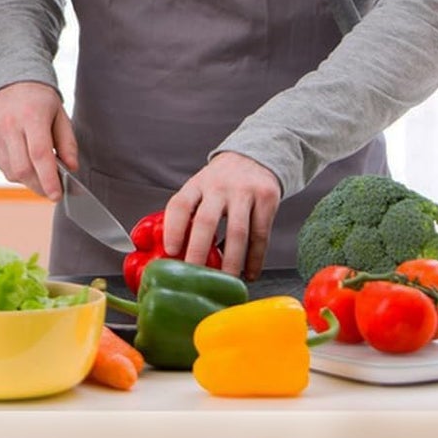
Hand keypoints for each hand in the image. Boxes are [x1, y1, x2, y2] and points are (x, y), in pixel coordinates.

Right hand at [0, 81, 75, 199]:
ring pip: (10, 172)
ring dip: (26, 178)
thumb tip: (71, 169)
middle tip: (50, 189)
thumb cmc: (38, 98)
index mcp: (31, 115)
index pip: (39, 155)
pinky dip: (12, 168)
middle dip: (39, 186)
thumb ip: (68, 144)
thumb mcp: (60, 115)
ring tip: (36, 168)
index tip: (57, 195)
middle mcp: (7, 124)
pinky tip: (19, 155)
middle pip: (23, 170)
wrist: (7, 78)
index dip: (49, 180)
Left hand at [162, 151, 281, 279]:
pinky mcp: (266, 199)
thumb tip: (176, 253)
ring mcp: (244, 192)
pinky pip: (260, 235)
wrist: (255, 156)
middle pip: (206, 221)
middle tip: (196, 275)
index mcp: (197, 184)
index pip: (180, 205)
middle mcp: (218, 186)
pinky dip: (255, 258)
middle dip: (199, 251)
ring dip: (231, 261)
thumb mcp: (201, 187)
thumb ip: (191, 214)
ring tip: (226, 281)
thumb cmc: (221, 182)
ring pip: (237, 232)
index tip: (171, 251)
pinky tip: (250, 273)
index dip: (173, 228)